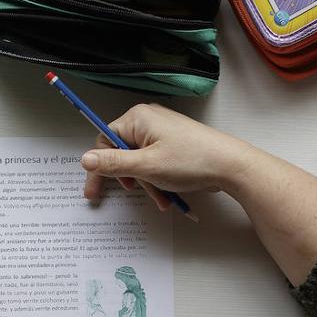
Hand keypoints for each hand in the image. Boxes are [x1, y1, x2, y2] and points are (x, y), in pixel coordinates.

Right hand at [81, 104, 272, 210]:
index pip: (104, 140)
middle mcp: (148, 121)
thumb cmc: (192, 160)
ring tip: (161, 197)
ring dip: (146, 183)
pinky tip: (168, 195)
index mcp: (138, 118)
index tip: (95, 190)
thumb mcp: (146, 166)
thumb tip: (86, 159)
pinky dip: (157, 180)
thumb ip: (113, 164)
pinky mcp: (173, 144)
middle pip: (122, 153)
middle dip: (130, 178)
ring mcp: (162, 132)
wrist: (230, 165)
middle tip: (135, 192)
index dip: (100, 167)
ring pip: (139, 162)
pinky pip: (154, 163)